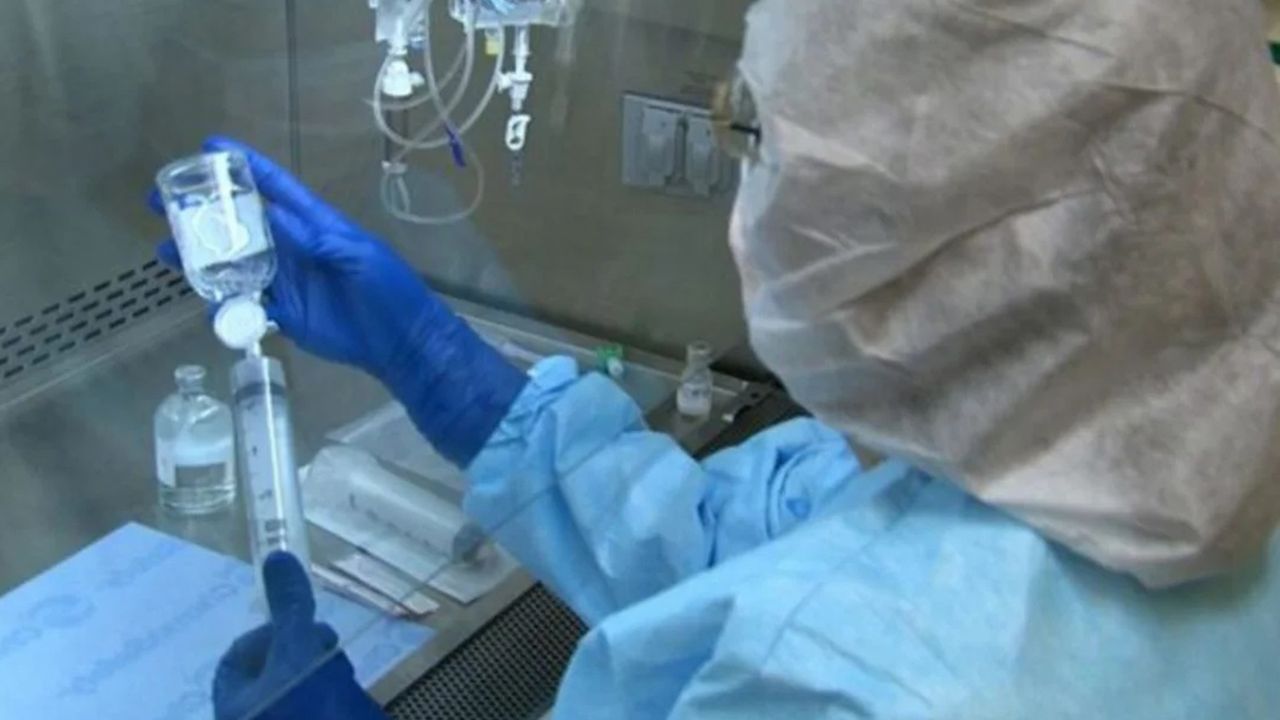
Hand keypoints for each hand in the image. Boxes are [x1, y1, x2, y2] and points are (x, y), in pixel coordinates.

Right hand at [152, 136, 527, 464]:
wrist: (399, 340)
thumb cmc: (387, 288)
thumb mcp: (355, 253)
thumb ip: (312, 235)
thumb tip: (269, 210)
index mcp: (314, 224)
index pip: (275, 187)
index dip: (246, 166)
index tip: (210, 147)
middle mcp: (293, 246)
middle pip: (241, 223)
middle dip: (204, 211)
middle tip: (161, 201)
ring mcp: (285, 279)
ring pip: (234, 262)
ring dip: (201, 256)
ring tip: (165, 250)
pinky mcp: (283, 311)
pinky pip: (244, 303)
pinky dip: (221, 301)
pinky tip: (201, 298)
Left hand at [214, 552, 385, 719]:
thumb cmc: (308, 718)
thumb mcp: (299, 657)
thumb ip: (290, 612)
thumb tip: (277, 557)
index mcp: (236, 706)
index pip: (241, 655)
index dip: (274, 632)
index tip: (307, 628)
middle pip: (278, 674)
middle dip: (309, 656)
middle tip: (332, 656)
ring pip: (306, 695)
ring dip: (330, 684)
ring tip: (347, 690)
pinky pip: (330, 710)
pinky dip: (345, 708)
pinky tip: (359, 710)